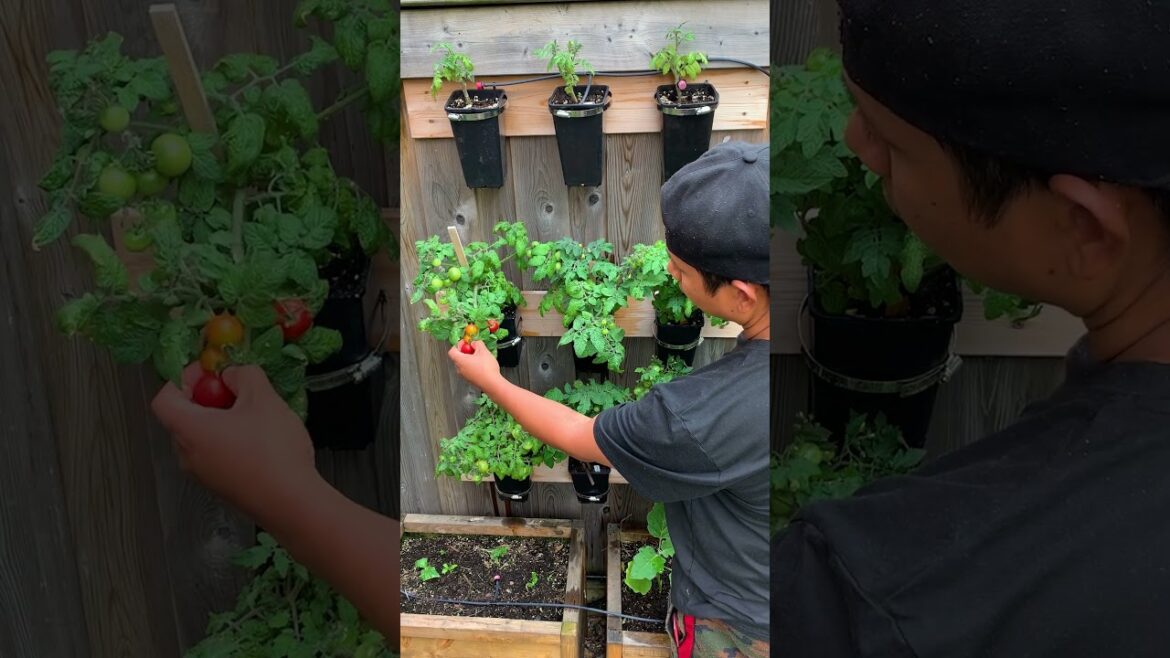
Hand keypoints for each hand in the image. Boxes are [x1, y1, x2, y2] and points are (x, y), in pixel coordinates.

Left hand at [150, 362, 318, 523]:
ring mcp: (203, 475)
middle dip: (206, 397)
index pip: (164, 398)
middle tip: (235, 389)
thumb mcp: (263, 399)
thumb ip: (244, 376)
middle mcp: (187, 455)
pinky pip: (214, 455)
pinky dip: (229, 440)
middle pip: (182, 417)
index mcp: (189, 430)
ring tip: (253, 414)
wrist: (291, 502)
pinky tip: (260, 440)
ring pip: (200, 437)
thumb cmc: (273, 450)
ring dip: (220, 419)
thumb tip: (232, 374)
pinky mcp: (220, 487)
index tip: (210, 372)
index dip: (183, 379)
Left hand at [447, 340, 501, 389]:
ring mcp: (464, 375)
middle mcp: (459, 368)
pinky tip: (481, 365)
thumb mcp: (483, 351)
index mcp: (460, 360)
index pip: (452, 351)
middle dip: (465, 351)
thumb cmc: (486, 368)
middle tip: (473, 348)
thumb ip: (477, 344)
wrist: (492, 384)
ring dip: (469, 359)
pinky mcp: (469, 379)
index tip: (466, 343)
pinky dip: (472, 365)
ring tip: (479, 357)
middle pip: (457, 357)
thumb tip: (474, 343)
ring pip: (463, 364)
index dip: (458, 345)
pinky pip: (467, 370)